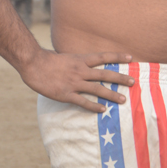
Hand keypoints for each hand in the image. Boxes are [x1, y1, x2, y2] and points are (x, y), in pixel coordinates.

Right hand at [18, 50, 134, 112]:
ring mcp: (74, 83)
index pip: (103, 57)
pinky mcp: (66, 94)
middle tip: (133, 82)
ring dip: (111, 95)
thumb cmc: (47, 60)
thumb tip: (86, 64)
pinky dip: (94, 106)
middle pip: (105, 74)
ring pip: (97, 89)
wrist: (33, 64)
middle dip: (120, 78)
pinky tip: (103, 110)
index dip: (117, 57)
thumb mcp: (66, 57)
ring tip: (123, 100)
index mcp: (81, 60)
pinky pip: (83, 102)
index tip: (130, 58)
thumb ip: (77, 62)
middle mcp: (81, 70)